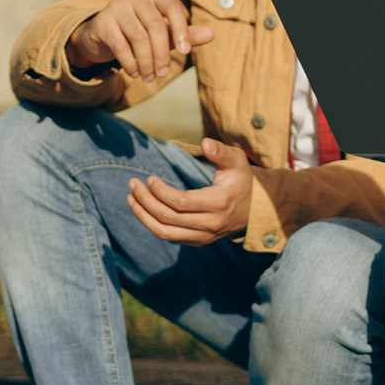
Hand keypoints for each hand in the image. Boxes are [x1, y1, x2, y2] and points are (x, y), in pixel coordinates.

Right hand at [69, 0, 215, 81]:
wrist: (101, 35)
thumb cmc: (140, 32)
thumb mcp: (165, 33)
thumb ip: (186, 34)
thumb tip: (212, 34)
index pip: (173, 8)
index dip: (182, 30)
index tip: (185, 53)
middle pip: (156, 25)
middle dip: (162, 53)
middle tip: (163, 74)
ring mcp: (116, 5)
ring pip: (139, 37)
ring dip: (146, 62)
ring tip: (150, 77)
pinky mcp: (101, 21)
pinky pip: (120, 45)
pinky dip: (130, 63)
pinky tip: (135, 73)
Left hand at [127, 138, 253, 244]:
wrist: (254, 209)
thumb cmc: (241, 180)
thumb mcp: (237, 161)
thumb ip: (221, 151)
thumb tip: (205, 143)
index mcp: (219, 202)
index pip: (181, 202)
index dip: (161, 191)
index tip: (150, 179)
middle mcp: (211, 223)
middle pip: (168, 217)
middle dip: (145, 200)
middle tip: (132, 184)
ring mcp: (204, 236)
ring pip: (165, 231)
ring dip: (143, 216)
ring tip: (130, 198)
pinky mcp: (198, 241)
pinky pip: (169, 236)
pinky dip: (152, 224)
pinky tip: (142, 209)